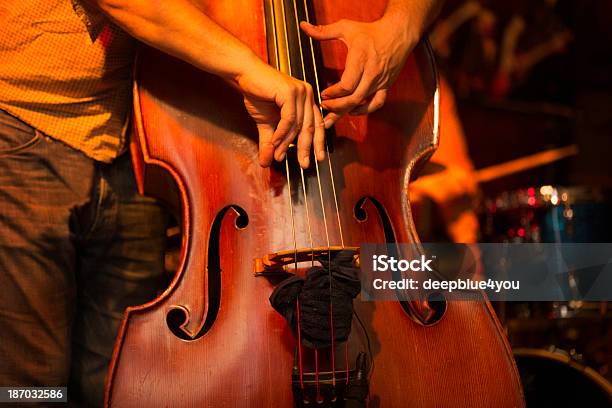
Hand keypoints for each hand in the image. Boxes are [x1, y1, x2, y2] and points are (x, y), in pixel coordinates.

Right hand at [236, 58, 324, 168]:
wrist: (245, 74)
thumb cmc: (257, 93)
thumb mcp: (266, 124)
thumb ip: (270, 142)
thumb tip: (266, 162)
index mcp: (307, 100)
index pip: (317, 124)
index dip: (318, 143)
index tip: (318, 159)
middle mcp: (307, 95)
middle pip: (311, 127)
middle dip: (306, 148)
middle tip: (303, 164)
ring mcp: (300, 92)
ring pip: (299, 125)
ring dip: (287, 143)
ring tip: (279, 156)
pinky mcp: (290, 92)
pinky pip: (289, 119)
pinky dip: (282, 133)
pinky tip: (275, 142)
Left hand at [301, 15, 416, 126]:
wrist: (398, 32)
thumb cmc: (372, 31)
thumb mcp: (346, 27)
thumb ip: (323, 30)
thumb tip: (304, 26)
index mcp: (361, 59)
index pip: (347, 85)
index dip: (333, 93)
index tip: (323, 93)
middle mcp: (372, 72)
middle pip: (353, 98)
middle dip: (336, 106)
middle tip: (324, 107)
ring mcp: (380, 81)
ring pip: (363, 103)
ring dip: (347, 111)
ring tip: (333, 117)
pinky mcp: (386, 85)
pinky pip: (377, 103)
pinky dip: (365, 110)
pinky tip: (353, 111)